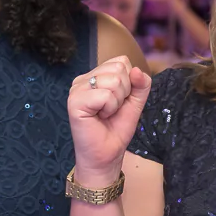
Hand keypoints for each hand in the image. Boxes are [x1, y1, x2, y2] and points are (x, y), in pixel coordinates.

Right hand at [67, 56, 150, 181]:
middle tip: (112, 108)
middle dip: (125, 92)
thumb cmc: (117, 128)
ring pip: (113, 81)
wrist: (107, 153)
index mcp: (95, 75)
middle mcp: (83, 79)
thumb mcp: (136, 102)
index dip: (129, 82)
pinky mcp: (74, 101)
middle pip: (119, 69)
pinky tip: (100, 116)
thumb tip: (137, 70)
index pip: (121, 61)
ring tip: (106, 113)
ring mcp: (77, 89)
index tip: (120, 100)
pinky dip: (110, 108)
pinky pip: (105, 95)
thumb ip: (141, 84)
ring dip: (117, 102)